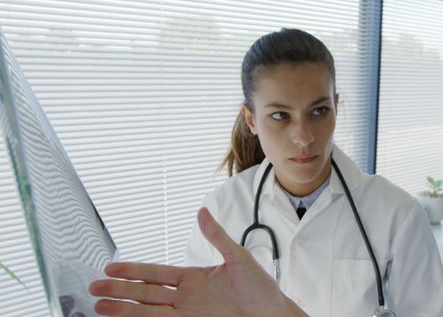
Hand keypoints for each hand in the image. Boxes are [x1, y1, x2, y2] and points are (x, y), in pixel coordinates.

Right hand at [90, 207, 306, 316]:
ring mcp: (188, 314)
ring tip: (99, 307)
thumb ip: (216, 236)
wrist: (273, 315)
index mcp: (194, 278)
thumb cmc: (261, 289)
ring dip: (124, 310)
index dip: (134, 270)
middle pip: (145, 293)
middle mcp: (186, 298)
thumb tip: (201, 211)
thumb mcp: (238, 257)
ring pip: (148, 312)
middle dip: (119, 291)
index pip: (156, 273)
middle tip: (93, 289)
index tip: (111, 268)